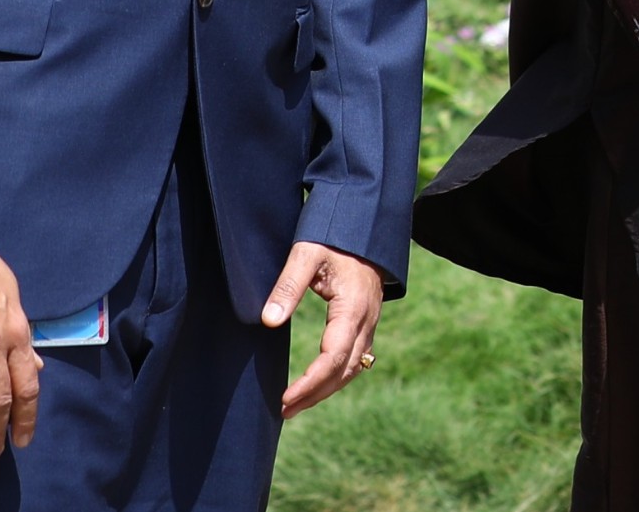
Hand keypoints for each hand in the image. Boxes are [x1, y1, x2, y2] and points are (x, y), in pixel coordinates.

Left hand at [264, 242, 386, 417]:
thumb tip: (268, 321)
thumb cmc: (333, 238)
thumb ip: (287, 285)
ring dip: (326, 389)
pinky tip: (318, 383)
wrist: (365, 226)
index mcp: (353, 308)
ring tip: (295, 404)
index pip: (333, 357)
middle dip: (316, 394)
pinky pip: (356, 358)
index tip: (285, 398)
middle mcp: (367, 320)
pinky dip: (337, 376)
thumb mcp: (307, 254)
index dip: (310, 382)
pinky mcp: (366, 322)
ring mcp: (370, 322)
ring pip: (353, 368)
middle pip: (345, 370)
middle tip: (284, 411)